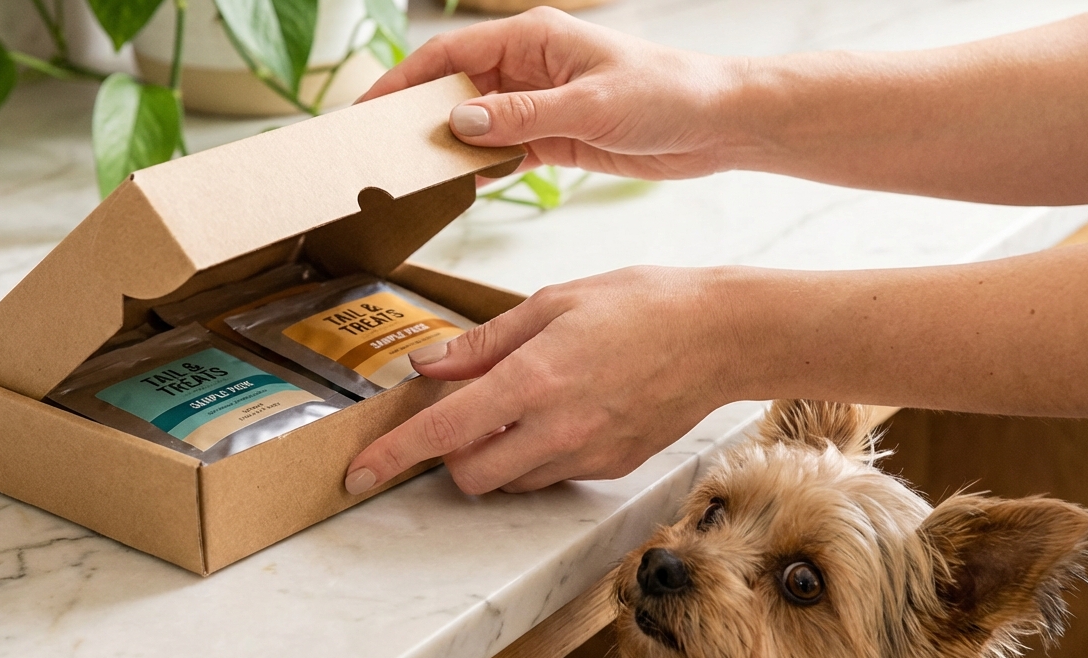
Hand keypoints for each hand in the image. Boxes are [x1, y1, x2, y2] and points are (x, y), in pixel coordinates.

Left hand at [344, 267, 736, 494]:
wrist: (721, 335)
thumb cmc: (640, 304)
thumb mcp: (553, 302)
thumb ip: (485, 343)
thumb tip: (429, 366)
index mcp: (535, 380)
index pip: (444, 431)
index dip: (393, 456)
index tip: (358, 473)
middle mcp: (557, 429)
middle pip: (470, 476)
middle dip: (448, 455)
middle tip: (458, 415)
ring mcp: (587, 455)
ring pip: (509, 482)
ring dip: (492, 457)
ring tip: (516, 406)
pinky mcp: (610, 467)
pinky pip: (550, 476)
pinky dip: (533, 456)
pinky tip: (555, 414)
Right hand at [357, 8, 739, 179]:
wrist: (718, 124)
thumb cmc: (668, 94)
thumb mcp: (589, 106)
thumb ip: (521, 116)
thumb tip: (459, 123)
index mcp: (533, 40)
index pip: (449, 56)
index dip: (404, 82)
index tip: (369, 110)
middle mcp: (529, 67)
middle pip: (454, 91)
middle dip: (418, 119)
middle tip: (381, 152)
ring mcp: (540, 103)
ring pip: (476, 125)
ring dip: (448, 149)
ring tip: (412, 175)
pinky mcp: (554, 137)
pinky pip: (503, 152)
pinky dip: (481, 169)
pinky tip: (461, 186)